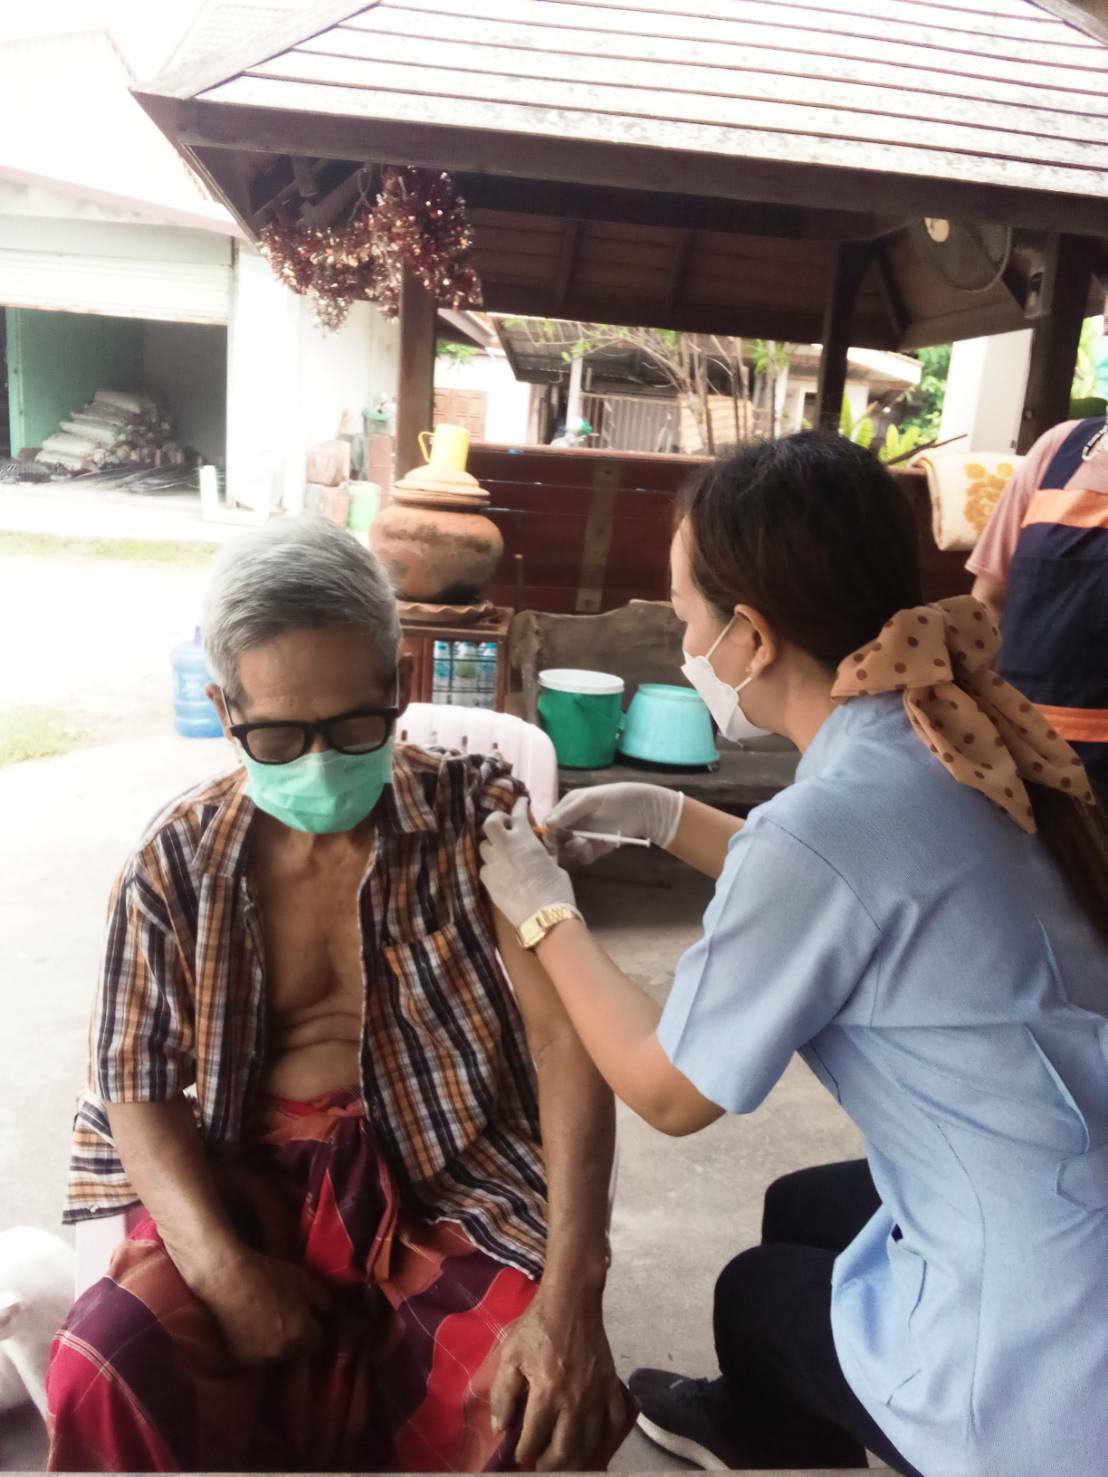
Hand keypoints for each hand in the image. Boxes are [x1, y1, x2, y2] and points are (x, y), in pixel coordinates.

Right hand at [190, 1246, 328, 1363]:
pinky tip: (252, 1327)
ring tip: (268, 1321)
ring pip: (277, 1355)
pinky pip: (257, 1355)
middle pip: (299, 1350)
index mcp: (301, 1334)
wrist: (227, 1279)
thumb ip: (322, 1300)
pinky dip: (258, 1345)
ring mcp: (259, 1358)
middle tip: (289, 1317)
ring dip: (278, 1343)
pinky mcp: (239, 1358)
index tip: (311, 1317)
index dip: (316, 1327)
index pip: (319, 1340)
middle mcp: (282, 1352)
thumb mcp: (303, 1279)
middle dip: (298, 1337)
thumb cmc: (267, 1275)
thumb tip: (327, 1312)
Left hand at [481, 796, 575, 928]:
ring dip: (493, 845)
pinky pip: (485, 867)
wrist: (544, 918)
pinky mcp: (487, 882)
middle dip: (497, 821)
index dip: (519, 805)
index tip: (521, 801)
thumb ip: (544, 852)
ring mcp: (492, 865)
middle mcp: (504, 848)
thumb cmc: (557, 890)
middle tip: (506, 826)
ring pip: (484, 846)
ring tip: (503, 851)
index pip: (517, 814)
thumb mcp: (555, 864)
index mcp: (525, 840)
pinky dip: (492, 866)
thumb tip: (542, 850)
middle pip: (489, 823)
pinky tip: (501, 872)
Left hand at [492, 1290, 630, 1470]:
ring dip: (577, 1459)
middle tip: (540, 1465)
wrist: (572, 1300)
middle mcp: (575, 1400)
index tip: (519, 1453)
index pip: (534, 1440)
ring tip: (564, 1460)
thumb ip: (503, 1394)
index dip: (523, 1453)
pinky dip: (608, 1439)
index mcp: (547, 1392)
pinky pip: (616, 1422)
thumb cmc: (537, 1326)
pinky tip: (597, 1444)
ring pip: (591, 1444)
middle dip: (549, 1465)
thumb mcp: (510, 1355)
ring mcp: (598, 1394)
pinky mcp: (612, 1385)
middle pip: (566, 1452)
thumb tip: (501, 1428)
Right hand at [547, 783, 684, 863]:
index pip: (550, 822)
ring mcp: (585, 836)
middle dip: (558, 844)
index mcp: (568, 807)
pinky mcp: (597, 848)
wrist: (642, 809)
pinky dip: (585, 856)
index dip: (548, 832)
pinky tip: (592, 849)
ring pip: (569, 849)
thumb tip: (547, 825)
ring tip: (584, 844)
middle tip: (562, 847)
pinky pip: (584, 857)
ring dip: (573, 849)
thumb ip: (568, 812)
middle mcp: (574, 822)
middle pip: (557, 838)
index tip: (551, 839)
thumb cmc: (615, 798)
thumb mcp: (589, 800)